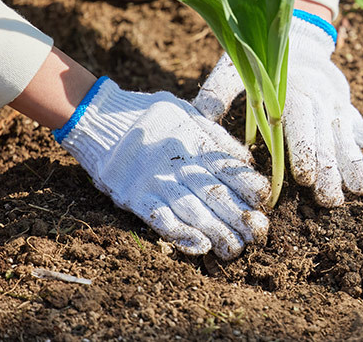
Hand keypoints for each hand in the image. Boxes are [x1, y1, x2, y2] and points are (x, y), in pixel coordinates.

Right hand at [54, 77, 269, 259]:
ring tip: (235, 249)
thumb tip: (245, 160)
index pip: (227, 167)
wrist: (98, 116)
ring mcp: (154, 180)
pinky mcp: (133, 196)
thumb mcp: (186, 112)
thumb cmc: (149, 113)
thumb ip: (214, 135)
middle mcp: (177, 162)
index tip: (263, 201)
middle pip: (214, 193)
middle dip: (239, 216)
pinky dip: (181, 234)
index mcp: (192, 140)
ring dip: (216, 232)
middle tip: (258, 235)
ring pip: (192, 210)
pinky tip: (200, 247)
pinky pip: (160, 218)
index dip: (248, 185)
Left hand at [192, 12, 362, 206]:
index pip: (299, 123)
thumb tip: (201, 115)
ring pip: (349, 138)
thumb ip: (218, 89)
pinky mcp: (347, 108)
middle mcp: (318, 99)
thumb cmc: (257, 52)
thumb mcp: (234, 64)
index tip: (306, 178)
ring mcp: (336, 105)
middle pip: (325, 138)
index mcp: (290, 91)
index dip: (304, 150)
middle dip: (329, 169)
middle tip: (331, 199)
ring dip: (356, 163)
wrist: (293, 26)